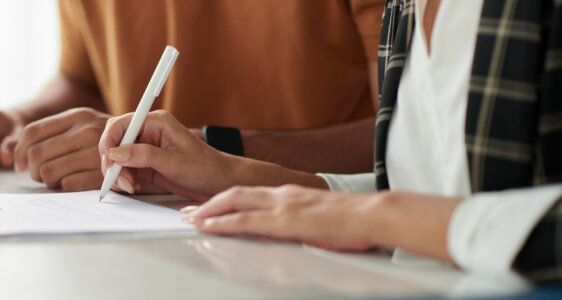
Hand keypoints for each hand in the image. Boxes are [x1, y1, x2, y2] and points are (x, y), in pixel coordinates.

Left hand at [14, 107, 110, 190]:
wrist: (150, 149)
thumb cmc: (109, 142)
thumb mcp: (83, 127)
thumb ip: (52, 134)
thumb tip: (6, 150)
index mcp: (78, 115)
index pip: (33, 132)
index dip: (18, 152)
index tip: (18, 166)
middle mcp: (87, 129)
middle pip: (37, 155)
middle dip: (33, 171)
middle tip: (40, 176)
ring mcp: (96, 151)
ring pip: (49, 173)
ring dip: (48, 182)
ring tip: (57, 181)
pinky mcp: (103, 172)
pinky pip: (68, 184)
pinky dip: (64, 188)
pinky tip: (71, 185)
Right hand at [99, 110, 239, 200]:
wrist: (219, 182)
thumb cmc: (206, 168)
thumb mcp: (175, 163)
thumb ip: (145, 156)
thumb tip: (116, 153)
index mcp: (156, 122)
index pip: (121, 124)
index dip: (109, 141)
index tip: (109, 161)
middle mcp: (148, 132)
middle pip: (115, 141)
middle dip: (113, 161)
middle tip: (119, 180)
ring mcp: (146, 148)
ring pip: (118, 157)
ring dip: (118, 173)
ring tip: (130, 186)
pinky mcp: (146, 163)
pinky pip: (125, 168)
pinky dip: (123, 178)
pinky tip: (133, 186)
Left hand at [183, 185, 381, 250]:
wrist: (373, 215)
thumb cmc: (353, 221)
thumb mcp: (317, 221)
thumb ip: (298, 225)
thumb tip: (289, 235)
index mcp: (289, 195)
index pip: (249, 194)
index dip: (225, 200)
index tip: (208, 206)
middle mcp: (281, 194)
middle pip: (235, 193)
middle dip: (209, 203)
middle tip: (188, 212)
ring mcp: (282, 205)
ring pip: (235, 203)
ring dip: (210, 210)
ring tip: (191, 219)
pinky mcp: (285, 219)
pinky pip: (246, 220)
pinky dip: (224, 222)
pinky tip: (210, 227)